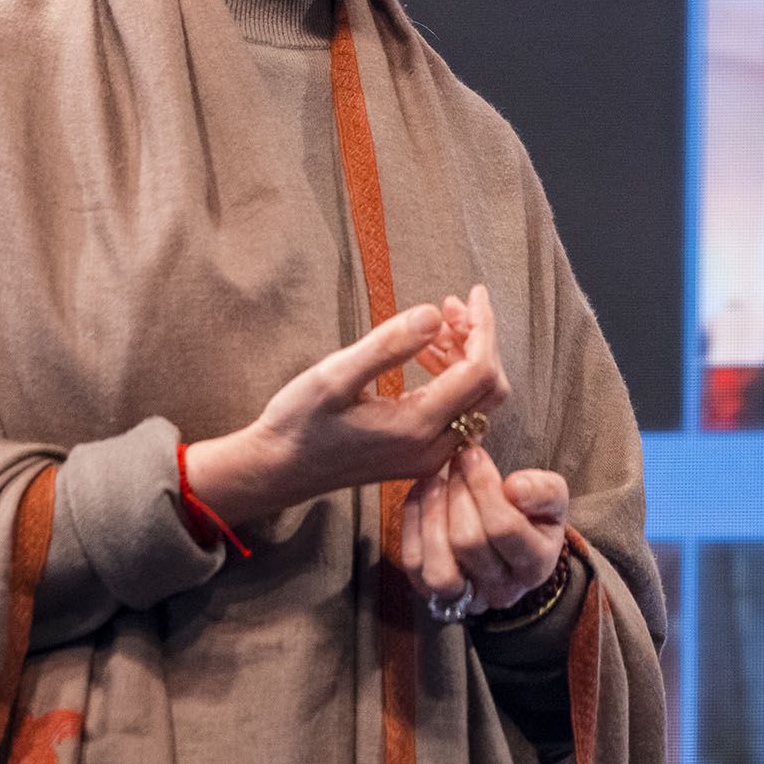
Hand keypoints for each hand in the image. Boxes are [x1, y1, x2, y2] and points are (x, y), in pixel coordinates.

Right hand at [184, 286, 509, 525]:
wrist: (276, 470)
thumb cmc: (299, 422)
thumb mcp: (335, 376)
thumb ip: (387, 345)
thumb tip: (435, 314)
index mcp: (417, 427)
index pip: (480, 371)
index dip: (483, 327)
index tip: (471, 293)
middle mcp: (433, 448)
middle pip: (488, 388)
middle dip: (478, 339)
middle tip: (449, 305)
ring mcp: (428, 456)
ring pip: (475, 401)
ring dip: (466, 356)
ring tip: (437, 322)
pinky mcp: (419, 455)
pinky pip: (456, 413)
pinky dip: (452, 376)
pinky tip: (425, 353)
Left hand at [399, 446, 568, 622]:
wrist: (513, 541)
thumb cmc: (532, 513)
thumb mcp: (552, 496)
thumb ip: (544, 490)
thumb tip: (515, 488)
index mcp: (536, 564)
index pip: (505, 528)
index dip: (484, 487)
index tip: (474, 454)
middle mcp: (503, 590)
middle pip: (469, 542)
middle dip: (459, 493)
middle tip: (457, 460)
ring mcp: (466, 596)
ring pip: (440, 568)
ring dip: (433, 515)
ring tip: (437, 480)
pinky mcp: (433, 592)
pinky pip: (415, 563)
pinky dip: (413, 524)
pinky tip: (423, 493)